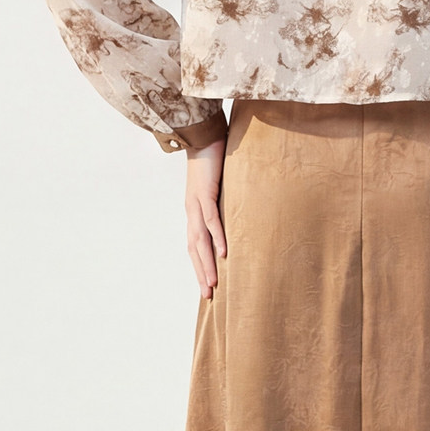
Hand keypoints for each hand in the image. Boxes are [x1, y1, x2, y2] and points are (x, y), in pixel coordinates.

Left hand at [184, 137, 226, 298]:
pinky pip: (211, 220)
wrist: (203, 134)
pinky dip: (217, 237)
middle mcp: (192, 211)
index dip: (200, 265)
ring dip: (206, 263)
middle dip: (201, 272)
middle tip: (208, 296)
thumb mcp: (219, 186)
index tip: (207, 285)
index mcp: (194, 211)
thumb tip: (237, 213)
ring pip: (200, 240)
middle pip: (195, 249)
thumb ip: (224, 201)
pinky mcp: (205, 193)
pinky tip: (224, 253)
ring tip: (214, 283)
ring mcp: (196, 203)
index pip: (195, 245)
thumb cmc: (213, 159)